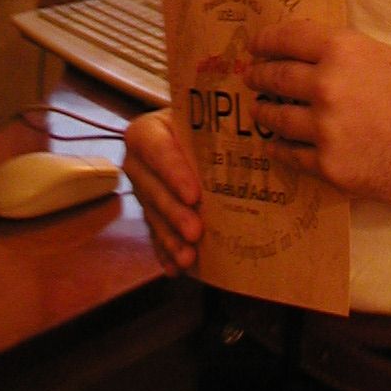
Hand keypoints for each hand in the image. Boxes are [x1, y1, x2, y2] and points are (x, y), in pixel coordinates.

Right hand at [123, 107, 201, 273]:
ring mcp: (141, 191)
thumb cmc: (200, 125)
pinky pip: (154, 236)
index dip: (173, 173)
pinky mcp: (148, 214)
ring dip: (170, 239)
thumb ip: (215, 131)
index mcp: (146, 133)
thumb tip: (254, 138)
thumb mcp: (203, 120)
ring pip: (153, 217)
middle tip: (195, 232)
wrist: (190, 135)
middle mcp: (137, 163)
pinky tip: (177, 269)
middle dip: (174, 213)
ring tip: (189, 258)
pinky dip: (166, 253)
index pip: (156, 150)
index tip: (194, 195)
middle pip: (153, 189)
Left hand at [245, 19, 390, 209]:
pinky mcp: (330, 167)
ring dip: (265, 114)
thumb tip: (309, 60)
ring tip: (260, 112)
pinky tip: (276, 147)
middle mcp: (326, 85)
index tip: (254, 46)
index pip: (286, 38)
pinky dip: (280, 150)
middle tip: (252, 79)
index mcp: (341, 49)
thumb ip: (344, 57)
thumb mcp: (384, 57)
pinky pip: (291, 156)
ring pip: (277, 119)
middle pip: (275, 77)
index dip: (265, 41)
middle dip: (259, 77)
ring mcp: (325, 129)